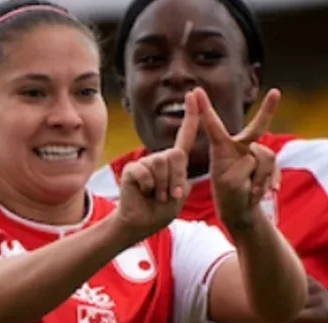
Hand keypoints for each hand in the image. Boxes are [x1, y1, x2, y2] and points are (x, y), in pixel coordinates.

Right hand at [115, 90, 199, 239]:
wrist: (140, 223)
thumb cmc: (161, 210)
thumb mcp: (179, 194)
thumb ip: (181, 175)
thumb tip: (174, 155)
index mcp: (175, 162)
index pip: (186, 135)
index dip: (191, 116)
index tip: (194, 94)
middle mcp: (161, 157)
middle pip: (176, 155)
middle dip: (177, 178)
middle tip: (170, 195)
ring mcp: (146, 161)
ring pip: (162, 164)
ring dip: (163, 187)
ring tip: (156, 196)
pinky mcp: (133, 168)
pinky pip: (147, 172)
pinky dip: (149, 188)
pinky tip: (144, 193)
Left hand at [194, 87, 281, 228]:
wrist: (240, 210)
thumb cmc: (228, 196)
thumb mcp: (229, 183)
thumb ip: (243, 168)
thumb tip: (258, 159)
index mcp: (221, 149)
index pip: (213, 127)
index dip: (205, 109)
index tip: (195, 91)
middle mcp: (239, 146)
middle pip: (256, 128)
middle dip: (267, 110)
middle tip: (276, 92)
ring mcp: (254, 153)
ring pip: (266, 156)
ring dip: (260, 177)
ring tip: (251, 191)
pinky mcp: (267, 163)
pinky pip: (274, 166)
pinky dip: (270, 180)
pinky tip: (270, 189)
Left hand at [254, 277, 327, 322]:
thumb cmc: (326, 322)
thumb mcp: (304, 312)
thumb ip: (286, 309)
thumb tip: (260, 317)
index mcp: (303, 282)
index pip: (273, 288)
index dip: (258, 306)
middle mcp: (309, 286)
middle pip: (275, 298)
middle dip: (260, 319)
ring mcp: (317, 299)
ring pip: (282, 308)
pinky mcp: (323, 313)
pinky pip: (294, 317)